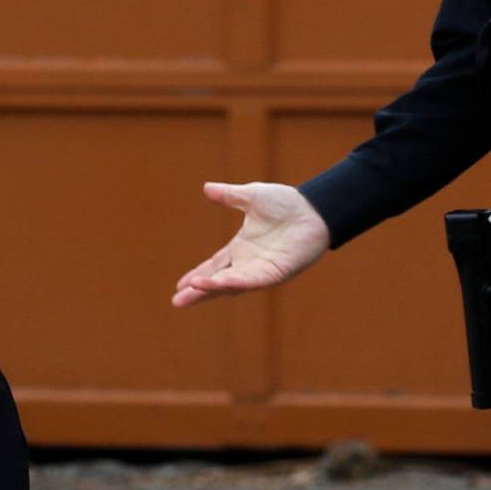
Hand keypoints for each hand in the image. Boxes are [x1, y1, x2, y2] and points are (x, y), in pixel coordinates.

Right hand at [172, 182, 331, 307]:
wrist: (313, 208)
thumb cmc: (287, 203)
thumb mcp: (251, 197)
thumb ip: (229, 195)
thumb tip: (206, 188)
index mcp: (241, 249)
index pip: (215, 266)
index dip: (198, 276)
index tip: (181, 284)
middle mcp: (249, 263)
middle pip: (218, 282)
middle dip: (198, 292)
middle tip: (177, 302)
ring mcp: (261, 270)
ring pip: (231, 285)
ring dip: (211, 289)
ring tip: (190, 291)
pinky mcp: (275, 273)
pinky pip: (249, 281)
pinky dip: (231, 283)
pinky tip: (215, 284)